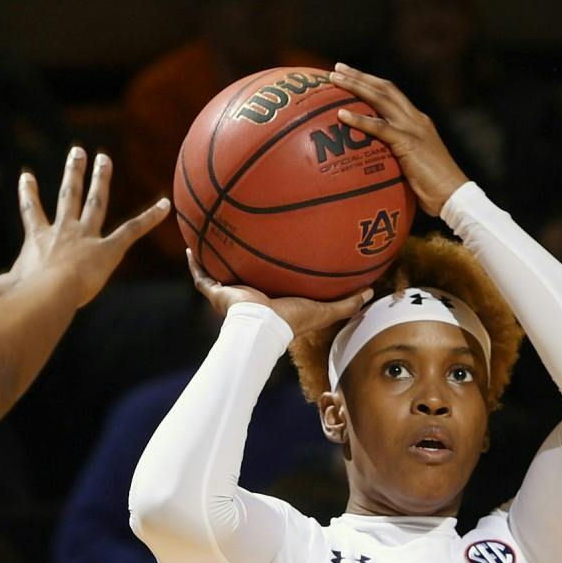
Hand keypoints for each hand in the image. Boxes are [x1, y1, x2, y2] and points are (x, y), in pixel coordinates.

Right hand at [0, 148, 169, 309]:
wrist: (47, 294)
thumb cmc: (24, 295)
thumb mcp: (4, 289)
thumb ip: (0, 286)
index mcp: (38, 239)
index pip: (32, 211)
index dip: (29, 193)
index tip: (27, 176)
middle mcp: (63, 231)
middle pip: (69, 195)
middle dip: (74, 172)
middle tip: (78, 152)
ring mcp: (87, 237)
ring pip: (96, 201)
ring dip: (101, 178)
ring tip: (104, 159)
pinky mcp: (109, 249)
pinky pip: (132, 230)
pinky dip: (150, 217)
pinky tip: (166, 205)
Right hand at [187, 248, 371, 340]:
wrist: (262, 326)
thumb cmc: (291, 321)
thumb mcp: (324, 309)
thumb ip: (346, 302)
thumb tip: (371, 292)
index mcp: (271, 299)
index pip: (272, 284)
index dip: (273, 273)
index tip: (276, 257)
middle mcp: (249, 296)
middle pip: (244, 275)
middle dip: (243, 261)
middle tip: (245, 239)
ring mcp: (231, 294)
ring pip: (220, 272)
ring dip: (216, 257)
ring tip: (212, 236)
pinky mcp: (217, 291)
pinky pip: (202, 275)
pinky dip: (195, 262)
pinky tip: (190, 244)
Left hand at [329, 63, 470, 217]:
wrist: (453, 195)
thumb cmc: (433, 189)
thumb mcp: (413, 166)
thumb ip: (396, 157)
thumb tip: (374, 164)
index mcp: (417, 121)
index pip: (392, 94)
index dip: (372, 82)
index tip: (352, 75)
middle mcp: (415, 119)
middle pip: (385, 88)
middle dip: (360, 76)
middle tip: (337, 69)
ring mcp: (413, 128)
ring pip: (381, 98)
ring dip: (356, 86)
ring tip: (334, 79)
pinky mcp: (409, 143)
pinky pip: (380, 128)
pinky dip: (359, 120)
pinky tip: (341, 114)